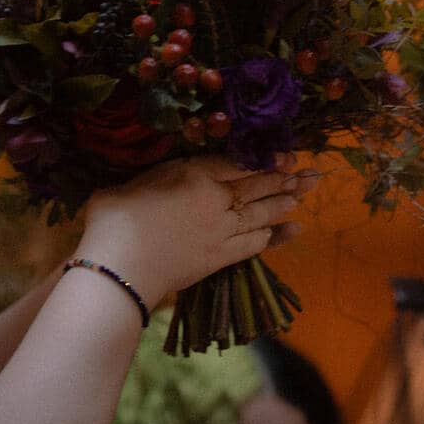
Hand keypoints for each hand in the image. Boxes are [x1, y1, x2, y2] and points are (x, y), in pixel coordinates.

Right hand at [74, 155, 315, 305]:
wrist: (120, 269)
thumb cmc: (112, 219)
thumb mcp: (132, 182)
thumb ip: (155, 175)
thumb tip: (161, 174)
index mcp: (194, 174)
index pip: (237, 162)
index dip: (264, 158)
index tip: (285, 154)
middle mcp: (216, 200)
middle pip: (257, 185)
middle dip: (286, 178)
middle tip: (311, 172)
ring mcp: (222, 230)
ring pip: (262, 212)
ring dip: (285, 202)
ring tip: (305, 193)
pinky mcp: (221, 258)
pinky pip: (257, 243)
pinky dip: (276, 236)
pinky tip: (292, 229)